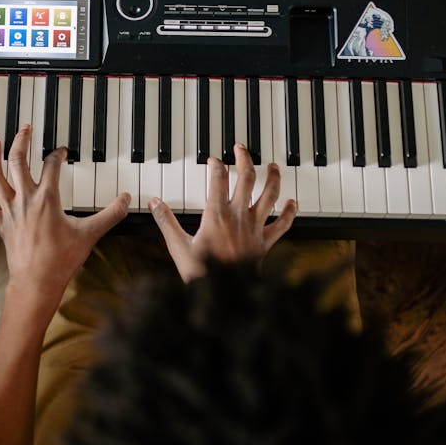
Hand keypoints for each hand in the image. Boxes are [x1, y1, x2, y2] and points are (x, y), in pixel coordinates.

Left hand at [0, 124, 129, 306]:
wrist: (37, 282)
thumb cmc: (61, 260)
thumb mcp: (90, 234)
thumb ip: (111, 214)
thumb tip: (126, 200)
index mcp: (47, 199)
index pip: (51, 165)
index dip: (58, 153)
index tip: (62, 150)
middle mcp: (26, 200)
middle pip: (18, 161)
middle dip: (21, 141)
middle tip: (24, 129)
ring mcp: (11, 212)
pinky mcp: (2, 226)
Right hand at [148, 142, 296, 281]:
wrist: (226, 296)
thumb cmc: (202, 273)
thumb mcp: (178, 247)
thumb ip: (166, 222)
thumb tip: (153, 203)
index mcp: (216, 215)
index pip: (217, 179)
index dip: (216, 165)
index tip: (213, 159)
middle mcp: (238, 217)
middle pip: (247, 178)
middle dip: (244, 159)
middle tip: (241, 148)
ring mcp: (254, 228)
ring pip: (269, 195)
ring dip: (272, 178)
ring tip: (272, 165)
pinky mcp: (265, 242)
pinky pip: (282, 225)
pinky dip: (289, 213)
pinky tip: (292, 202)